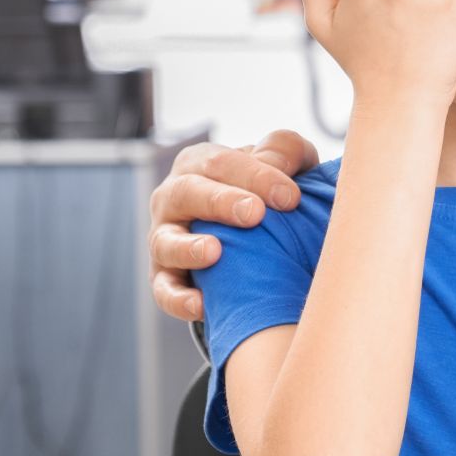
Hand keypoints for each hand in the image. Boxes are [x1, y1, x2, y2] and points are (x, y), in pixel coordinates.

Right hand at [149, 130, 317, 321]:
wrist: (258, 232)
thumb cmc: (270, 189)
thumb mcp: (285, 163)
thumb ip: (283, 150)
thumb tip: (276, 164)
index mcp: (200, 163)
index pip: (221, 163)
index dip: (256, 176)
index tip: (291, 197)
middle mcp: (173, 197)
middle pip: (187, 193)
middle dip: (220, 202)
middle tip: (255, 214)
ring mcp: (164, 238)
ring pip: (166, 242)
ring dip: (188, 248)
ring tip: (215, 251)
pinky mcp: (165, 277)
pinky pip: (164, 290)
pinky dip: (179, 298)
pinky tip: (203, 304)